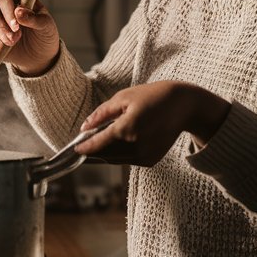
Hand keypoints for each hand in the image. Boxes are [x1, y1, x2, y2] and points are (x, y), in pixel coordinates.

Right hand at [0, 0, 60, 74]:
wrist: (39, 53)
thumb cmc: (44, 33)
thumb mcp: (46, 25)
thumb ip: (34, 18)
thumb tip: (18, 11)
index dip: (8, 9)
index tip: (16, 26)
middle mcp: (2, 1)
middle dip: (1, 24)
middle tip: (14, 38)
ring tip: (11, 44)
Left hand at [74, 82, 230, 166]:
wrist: (183, 106)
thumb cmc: (152, 96)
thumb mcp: (124, 98)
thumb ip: (101, 114)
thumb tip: (84, 128)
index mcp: (127, 129)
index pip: (98, 144)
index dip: (84, 148)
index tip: (73, 149)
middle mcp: (136, 146)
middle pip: (105, 155)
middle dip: (92, 151)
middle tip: (81, 145)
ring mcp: (145, 156)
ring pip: (115, 160)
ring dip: (104, 153)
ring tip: (96, 142)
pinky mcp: (151, 160)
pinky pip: (128, 160)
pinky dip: (119, 154)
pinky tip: (116, 143)